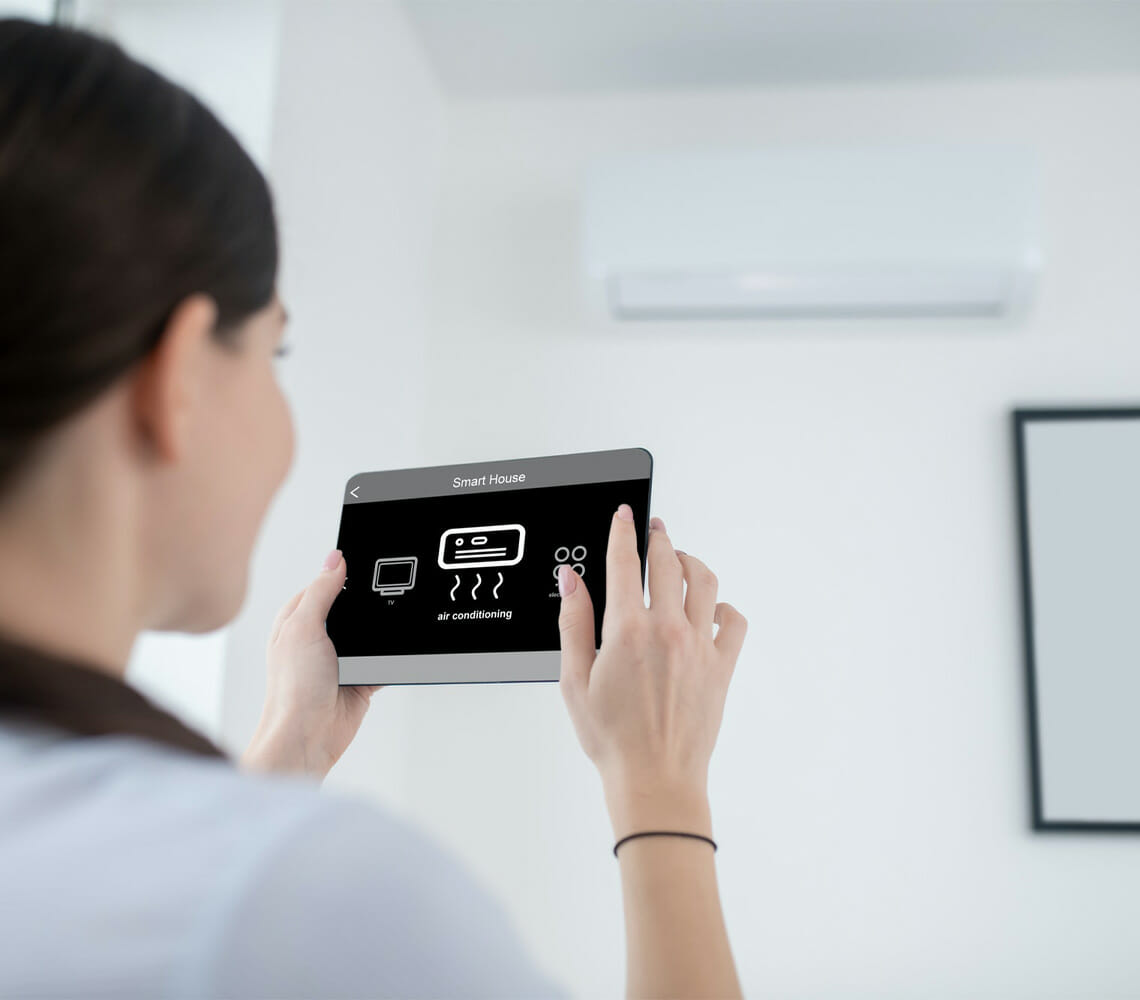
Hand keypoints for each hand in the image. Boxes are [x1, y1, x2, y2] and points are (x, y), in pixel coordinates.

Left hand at [242, 550, 379, 779]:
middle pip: (352, 607)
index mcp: (298, 619)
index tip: (366, 565)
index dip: (343, 574)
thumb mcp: (302, 628)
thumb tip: (335, 559)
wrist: (307, 737)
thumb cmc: (292, 690)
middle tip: (384, 595)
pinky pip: (384, 659)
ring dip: (380, 632)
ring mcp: (340, 658)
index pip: (324, 584)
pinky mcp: (360, 677)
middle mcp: (318, 637)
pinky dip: (392, 656)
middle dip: (367, 604)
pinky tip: (394, 652)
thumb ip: (320, 591)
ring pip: (370, 632)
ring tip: (387, 627)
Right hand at [556, 506, 746, 838]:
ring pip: (705, 581)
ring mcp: (700, 646)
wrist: (655, 779)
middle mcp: (667, 630)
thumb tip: (571, 581)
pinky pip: (734, 620)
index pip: (624, 562)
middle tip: (653, 529)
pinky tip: (710, 609)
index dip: (623, 531)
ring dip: (692, 562)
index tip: (625, 515)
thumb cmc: (613, 739)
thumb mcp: (574, 680)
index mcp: (627, 630)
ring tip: (680, 560)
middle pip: (668, 562)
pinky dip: (724, 607)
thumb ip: (573, 622)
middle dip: (658, 537)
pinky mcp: (722, 666)